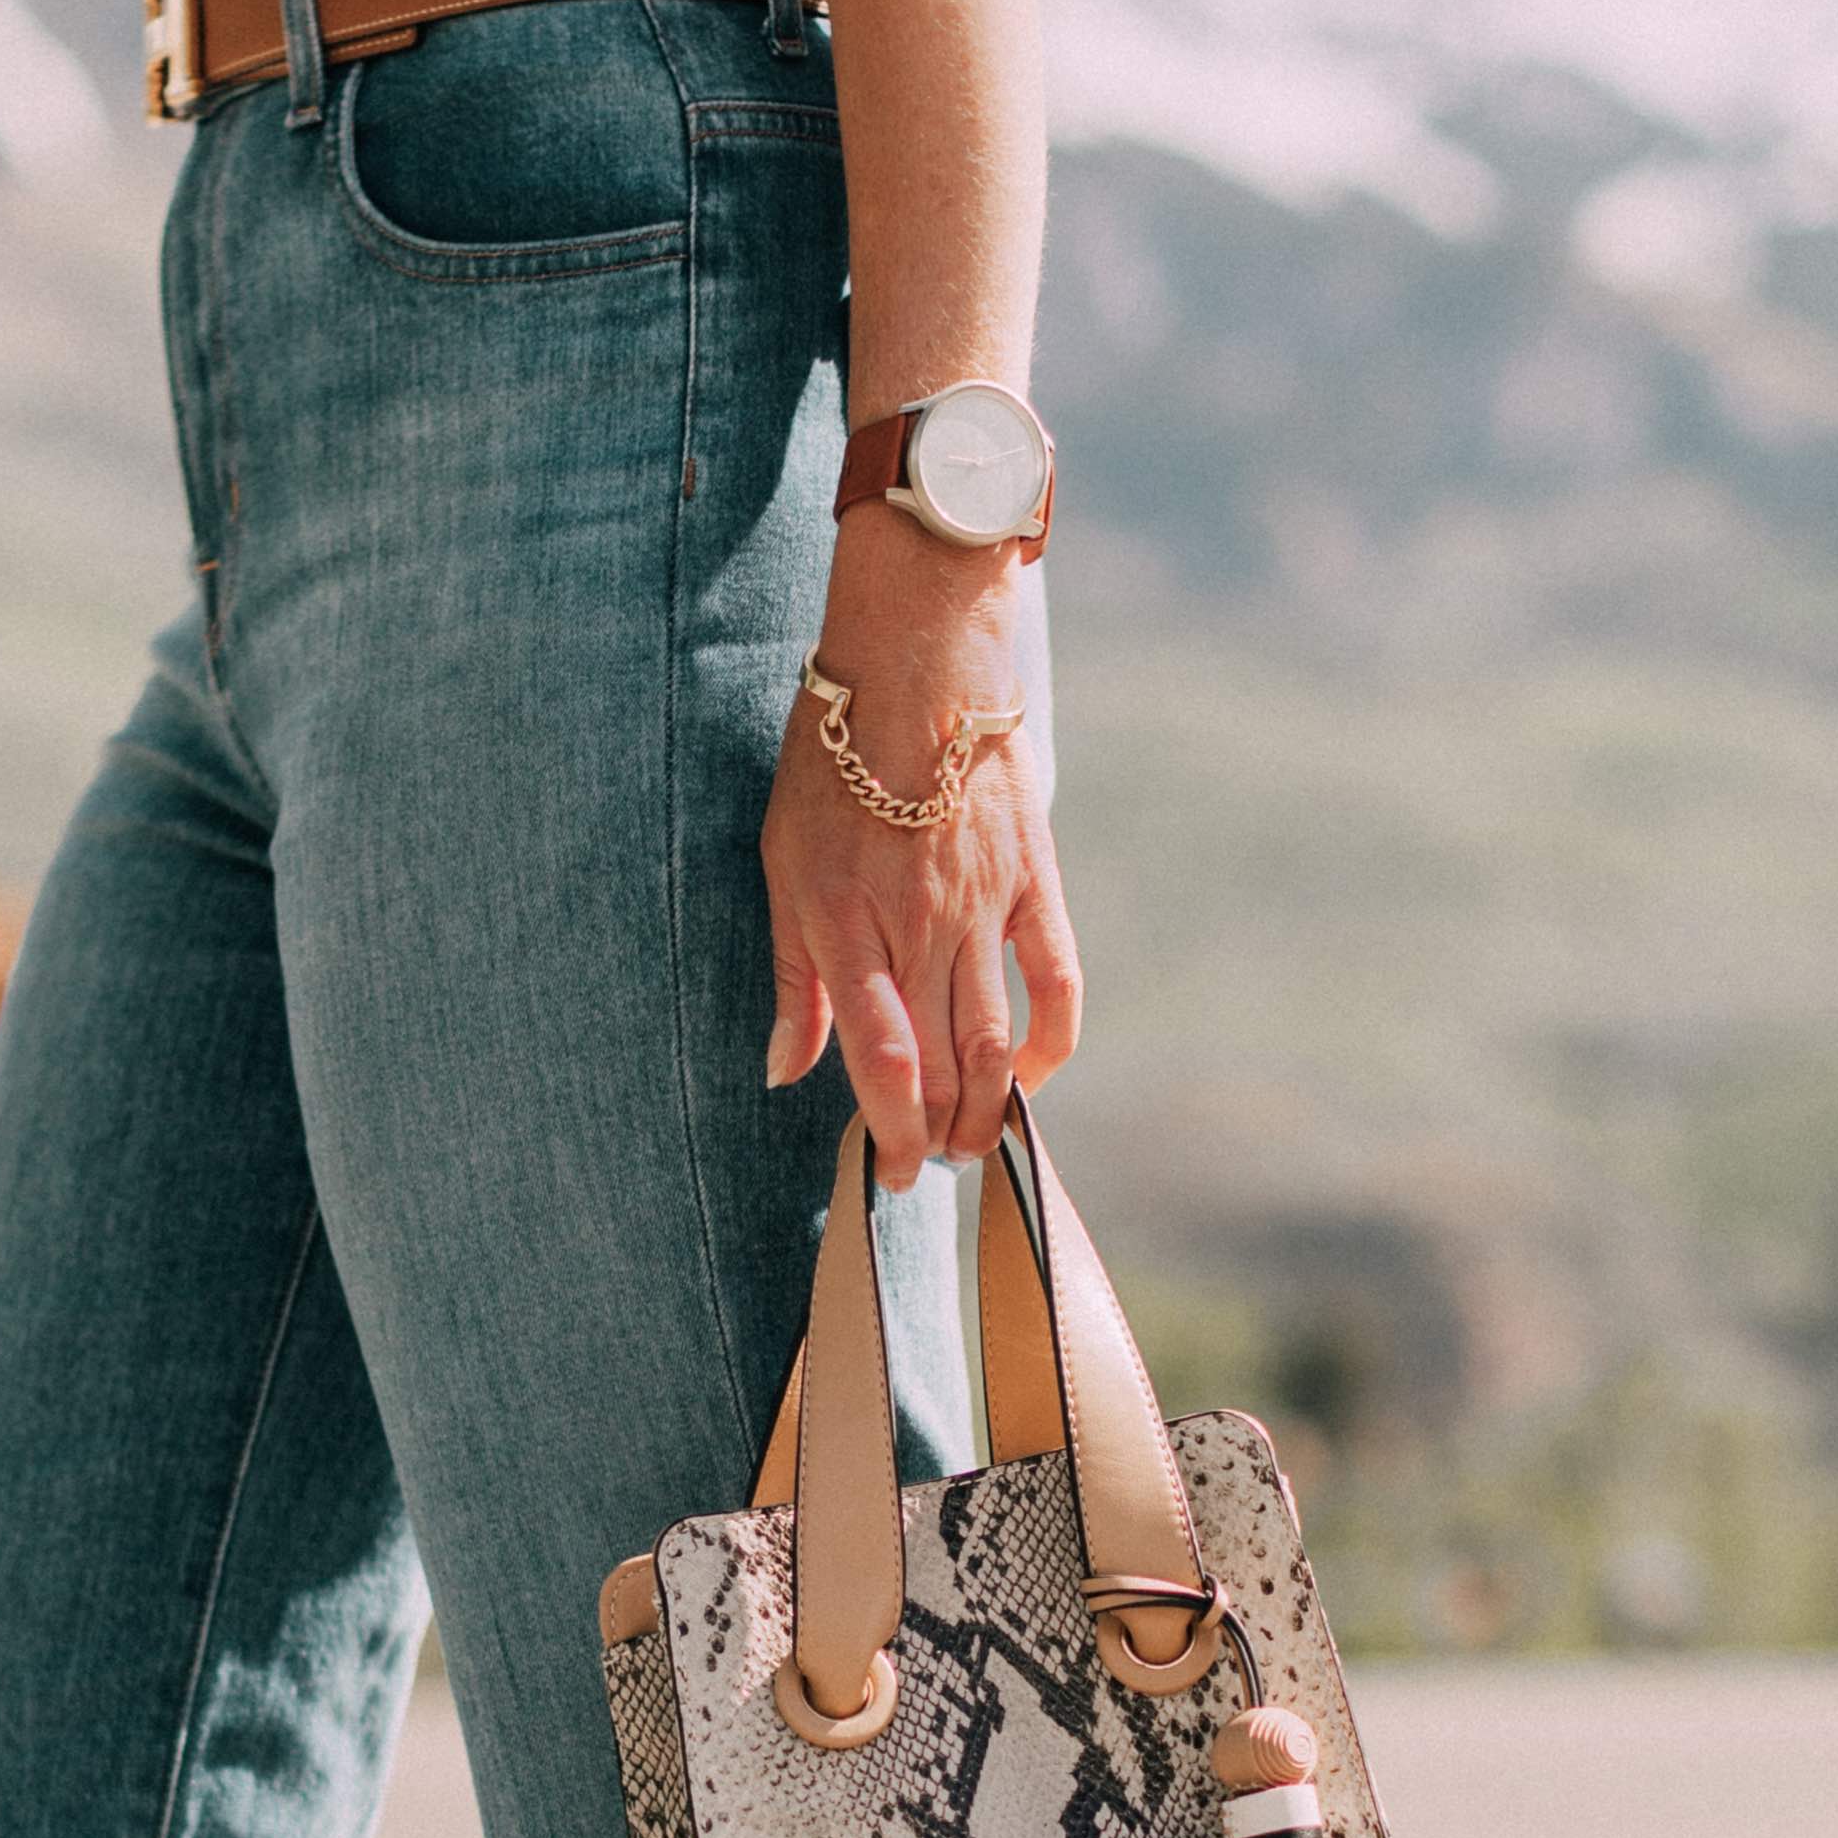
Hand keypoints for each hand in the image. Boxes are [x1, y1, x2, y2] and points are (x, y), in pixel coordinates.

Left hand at [761, 536, 1082, 1190]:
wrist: (918, 663)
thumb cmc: (831, 762)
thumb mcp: (781, 863)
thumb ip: (791, 976)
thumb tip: (785, 1069)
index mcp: (848, 930)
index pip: (882, 1066)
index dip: (888, 1135)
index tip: (888, 1174)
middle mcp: (920, 932)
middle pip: (946, 1071)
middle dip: (937, 1136)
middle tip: (927, 1162)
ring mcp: (984, 912)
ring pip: (999, 1044)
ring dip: (988, 1109)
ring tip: (971, 1140)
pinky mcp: (1033, 884)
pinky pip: (1057, 983)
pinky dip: (1053, 1043)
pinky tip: (1034, 1076)